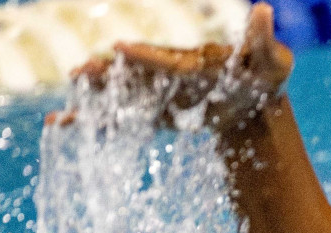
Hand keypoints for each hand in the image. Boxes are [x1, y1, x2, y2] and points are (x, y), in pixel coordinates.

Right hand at [48, 2, 292, 129]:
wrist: (255, 100)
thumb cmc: (265, 75)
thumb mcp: (272, 60)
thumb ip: (262, 39)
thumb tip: (263, 9)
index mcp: (194, 62)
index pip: (167, 61)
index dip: (146, 57)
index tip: (121, 49)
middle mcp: (169, 74)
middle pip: (134, 74)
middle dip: (109, 74)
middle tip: (80, 72)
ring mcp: (157, 93)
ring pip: (121, 93)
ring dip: (95, 93)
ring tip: (69, 93)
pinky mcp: (153, 113)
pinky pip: (120, 118)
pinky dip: (90, 120)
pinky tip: (58, 122)